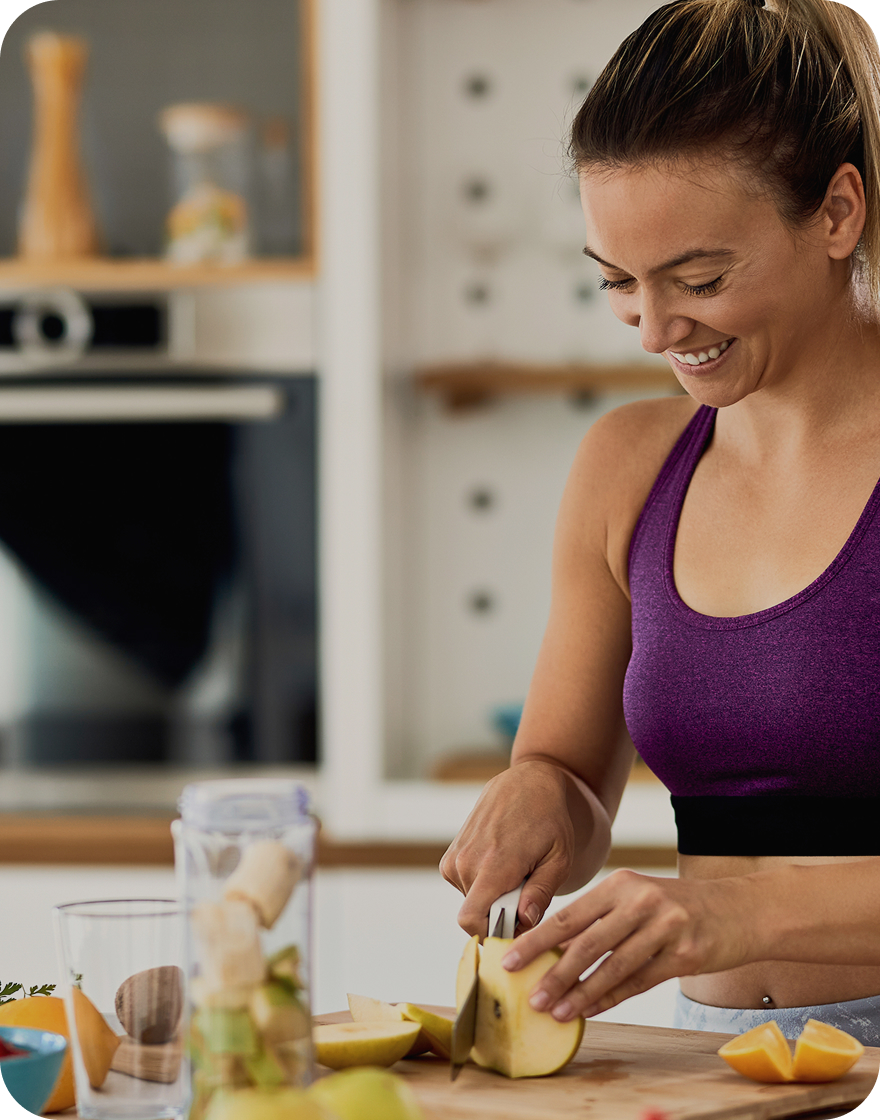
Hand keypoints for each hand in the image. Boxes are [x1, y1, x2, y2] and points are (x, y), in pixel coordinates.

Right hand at [439, 761, 576, 937]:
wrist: (527, 782)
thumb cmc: (550, 820)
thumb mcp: (560, 858)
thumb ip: (541, 892)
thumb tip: (524, 921)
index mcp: (494, 864)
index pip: (471, 920)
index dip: (493, 934)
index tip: (518, 927)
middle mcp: (467, 861)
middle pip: (477, 914)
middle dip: (501, 913)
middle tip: (527, 890)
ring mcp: (455, 856)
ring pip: (471, 901)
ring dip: (493, 897)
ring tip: (516, 871)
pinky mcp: (451, 854)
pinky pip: (465, 887)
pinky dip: (483, 884)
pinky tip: (502, 862)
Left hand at [499, 869, 754, 1020]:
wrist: (739, 910)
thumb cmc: (677, 906)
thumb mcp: (636, 900)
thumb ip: (599, 920)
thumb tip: (552, 950)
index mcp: (620, 884)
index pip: (570, 915)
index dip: (537, 940)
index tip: (510, 959)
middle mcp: (641, 901)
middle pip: (587, 942)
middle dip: (553, 973)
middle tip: (530, 996)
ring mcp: (665, 927)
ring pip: (612, 967)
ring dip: (581, 993)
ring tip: (556, 1012)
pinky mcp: (685, 954)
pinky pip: (639, 982)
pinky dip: (612, 998)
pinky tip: (591, 1010)